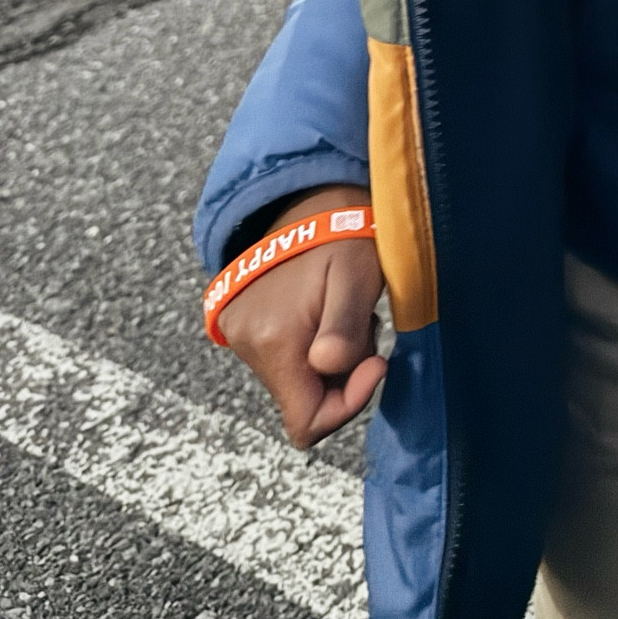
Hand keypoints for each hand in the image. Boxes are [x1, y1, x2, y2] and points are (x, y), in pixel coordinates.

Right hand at [217, 185, 386, 449]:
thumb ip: (344, 327)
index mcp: (274, 340)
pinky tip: (325, 308)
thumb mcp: (357, 276)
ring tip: (344, 311)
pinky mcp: (241, 322)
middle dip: (342, 374)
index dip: (348, 404)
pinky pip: (283, 357)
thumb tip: (329, 367)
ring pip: (296, 379)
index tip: (378, 362)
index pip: (306, 423)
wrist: (307, 195)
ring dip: (329, 357)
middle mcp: (247, 344)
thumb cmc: (343, 235)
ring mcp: (239, 334)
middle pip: (304, 400)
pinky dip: (311, 343)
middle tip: (363, 326)